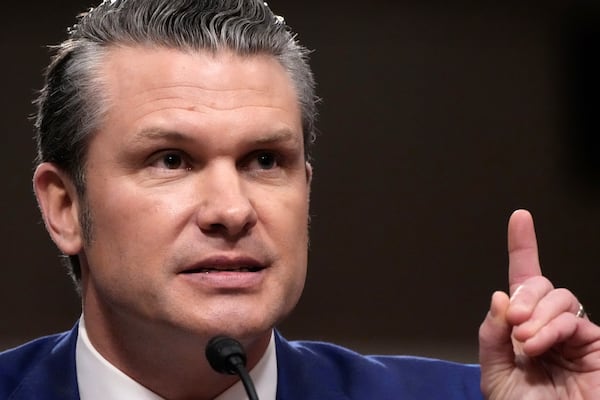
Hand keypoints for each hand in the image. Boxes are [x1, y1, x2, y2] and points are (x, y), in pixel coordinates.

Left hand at [479, 209, 599, 398]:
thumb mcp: (495, 373)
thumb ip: (491, 336)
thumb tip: (499, 295)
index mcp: (522, 331)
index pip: (523, 283)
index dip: (523, 248)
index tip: (520, 218)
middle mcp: (548, 328)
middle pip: (540, 285)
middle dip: (524, 294)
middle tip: (514, 320)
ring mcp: (573, 335)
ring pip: (559, 296)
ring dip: (536, 313)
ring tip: (525, 340)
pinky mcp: (595, 345)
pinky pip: (572, 318)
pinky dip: (551, 327)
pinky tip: (537, 343)